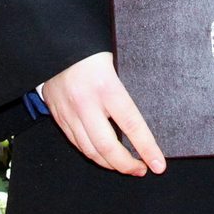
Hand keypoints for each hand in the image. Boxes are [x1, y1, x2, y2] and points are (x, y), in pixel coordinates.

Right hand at [40, 52, 164, 176]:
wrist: (54, 44)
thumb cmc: (90, 50)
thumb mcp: (115, 62)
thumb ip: (125, 91)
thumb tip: (144, 119)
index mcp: (106, 86)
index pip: (132, 125)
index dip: (147, 148)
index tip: (158, 164)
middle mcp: (86, 103)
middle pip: (107, 147)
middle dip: (126, 165)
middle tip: (141, 169)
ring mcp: (69, 112)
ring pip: (89, 150)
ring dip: (109, 163)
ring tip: (125, 166)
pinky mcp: (57, 116)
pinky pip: (75, 142)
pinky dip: (91, 153)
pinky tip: (103, 155)